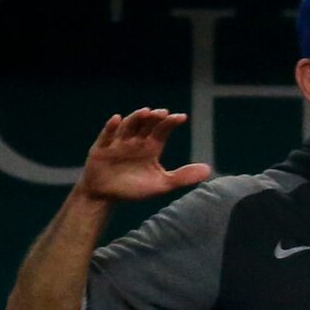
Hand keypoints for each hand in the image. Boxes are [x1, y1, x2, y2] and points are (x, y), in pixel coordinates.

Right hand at [76, 108, 207, 206]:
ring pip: (127, 126)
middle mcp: (135, 141)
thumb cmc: (134, 188)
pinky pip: (106, 135)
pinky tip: (117, 119)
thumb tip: (209, 170)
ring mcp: (118, 143)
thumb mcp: (161, 184)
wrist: (106, 196)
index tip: (181, 117)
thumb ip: (183, 177)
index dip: (170, 122)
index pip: (162, 130)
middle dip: (154, 118)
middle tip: (163, 113)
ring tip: (146, 112)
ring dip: (136, 118)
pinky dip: (111, 127)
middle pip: (146, 124)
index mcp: (150, 146)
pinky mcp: (101, 148)